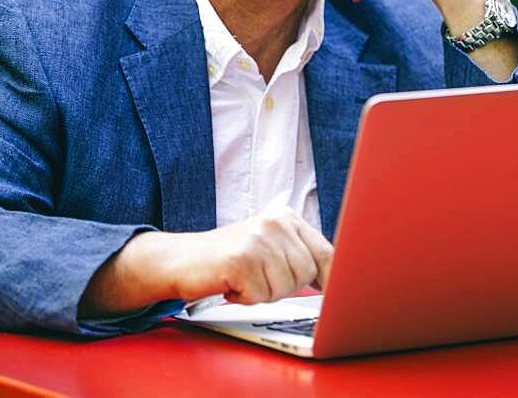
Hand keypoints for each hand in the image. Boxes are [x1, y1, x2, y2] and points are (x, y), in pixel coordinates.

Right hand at [166, 206, 333, 303]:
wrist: (180, 259)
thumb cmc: (228, 259)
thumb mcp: (269, 247)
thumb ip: (299, 256)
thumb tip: (335, 278)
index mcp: (286, 218)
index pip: (326, 252)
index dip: (332, 278)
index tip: (337, 295)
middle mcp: (275, 223)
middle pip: (307, 274)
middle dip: (285, 286)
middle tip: (259, 277)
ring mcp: (258, 240)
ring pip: (285, 288)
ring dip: (264, 292)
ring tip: (244, 278)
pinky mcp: (241, 260)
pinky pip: (260, 296)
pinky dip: (245, 298)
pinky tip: (231, 284)